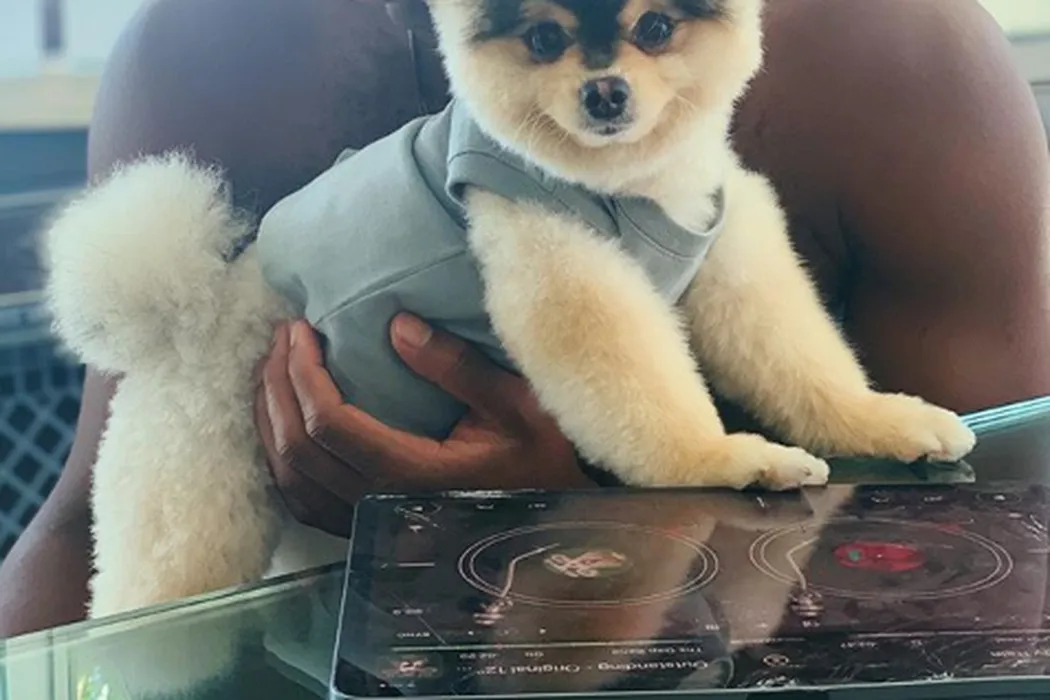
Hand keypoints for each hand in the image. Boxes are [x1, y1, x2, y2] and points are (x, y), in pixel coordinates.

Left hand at [255, 315, 592, 535]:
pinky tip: (282, 424)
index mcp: (412, 474)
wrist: (555, 513)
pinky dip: (281, 458)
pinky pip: (302, 498)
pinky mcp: (367, 526)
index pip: (330, 425)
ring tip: (271, 370)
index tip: (301, 329)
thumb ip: (456, 366)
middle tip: (282, 337)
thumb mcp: (514, 404)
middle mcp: (380, 504)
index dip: (303, 374)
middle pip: (297, 449)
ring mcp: (369, 522)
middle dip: (277, 386)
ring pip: (290, 479)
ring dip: (269, 422)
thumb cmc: (541, 455)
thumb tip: (397, 323)